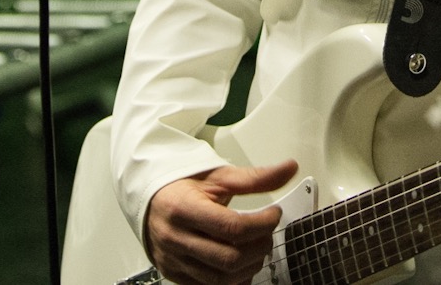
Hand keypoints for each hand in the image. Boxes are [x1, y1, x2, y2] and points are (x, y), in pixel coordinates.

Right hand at [143, 159, 297, 284]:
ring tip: (257, 247)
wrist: (151, 198)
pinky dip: (233, 280)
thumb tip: (289, 168)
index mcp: (183, 209)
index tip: (273, 214)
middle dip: (259, 248)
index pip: (231, 227)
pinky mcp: (174, 275)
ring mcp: (173, 260)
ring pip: (221, 279)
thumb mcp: (218, 177)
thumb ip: (255, 177)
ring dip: (249, 266)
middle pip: (229, 258)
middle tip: (267, 233)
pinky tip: (242, 264)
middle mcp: (175, 238)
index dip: (261, 224)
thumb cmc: (183, 186)